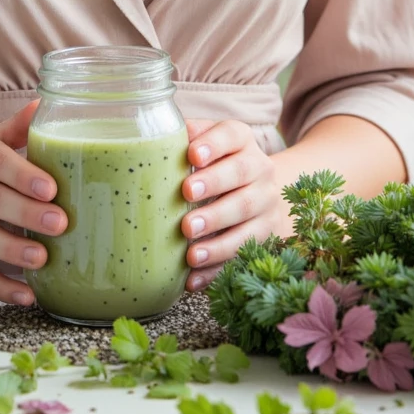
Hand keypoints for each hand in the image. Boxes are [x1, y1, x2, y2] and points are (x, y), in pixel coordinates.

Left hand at [180, 118, 290, 290]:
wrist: (259, 191)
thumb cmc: (216, 165)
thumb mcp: (205, 146)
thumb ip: (182, 140)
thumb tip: (146, 140)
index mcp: (241, 140)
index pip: (232, 134)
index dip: (214, 144)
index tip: (192, 156)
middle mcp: (260, 168)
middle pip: (241, 173)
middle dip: (214, 186)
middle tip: (185, 196)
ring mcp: (267, 204)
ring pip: (247, 217)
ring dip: (218, 236)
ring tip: (190, 251)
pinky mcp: (266, 236)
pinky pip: (243, 255)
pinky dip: (216, 269)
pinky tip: (192, 279)